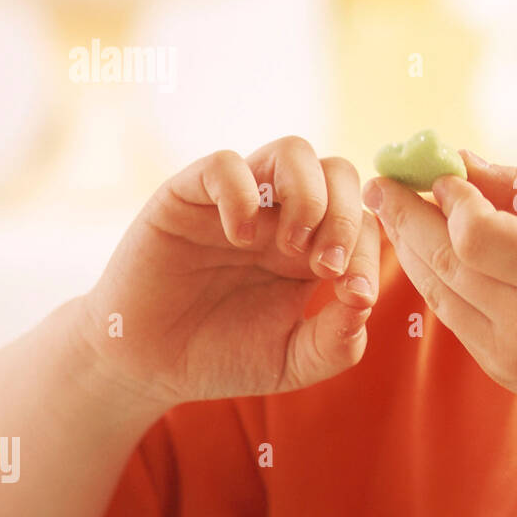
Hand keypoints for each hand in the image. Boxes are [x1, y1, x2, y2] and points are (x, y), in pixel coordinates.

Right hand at [78, 136, 380, 412]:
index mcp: (314, 249)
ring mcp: (239, 201)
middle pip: (339, 172)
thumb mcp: (292, 361)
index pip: (364, 222)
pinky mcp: (189, 196)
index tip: (355, 296)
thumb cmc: (222, 356)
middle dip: (346, 217)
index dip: (368, 253)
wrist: (148, 364)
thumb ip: (336, 343)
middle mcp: (282, 215)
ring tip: (290, 248)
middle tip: (326, 268)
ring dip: (307, 196)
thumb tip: (364, 303)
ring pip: (294, 151)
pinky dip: (242, 193)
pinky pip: (226, 163)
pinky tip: (239, 238)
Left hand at [363, 152, 516, 432]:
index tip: (444, 174)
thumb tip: (461, 161)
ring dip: (409, 247)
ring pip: (438, 292)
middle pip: (444, 261)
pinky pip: (454, 317)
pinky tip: (427, 250)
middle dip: (405, 216)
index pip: (476, 235)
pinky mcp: (503, 372)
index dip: (450, 200)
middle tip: (381, 181)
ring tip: (392, 210)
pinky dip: (436, 278)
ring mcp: (512, 354)